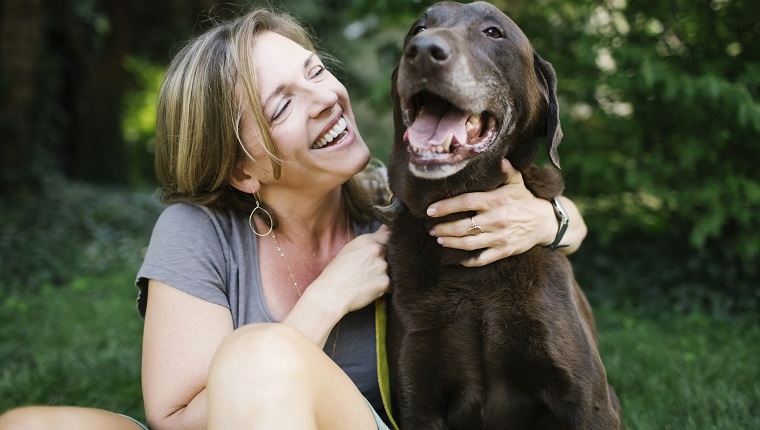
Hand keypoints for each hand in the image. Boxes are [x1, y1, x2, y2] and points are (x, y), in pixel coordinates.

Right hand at [318, 225, 389, 312]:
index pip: (388, 237)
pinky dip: (383, 289)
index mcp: (367, 240)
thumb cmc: (336, 273)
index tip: (383, 254)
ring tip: (366, 282)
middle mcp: (377, 250)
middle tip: (367, 272)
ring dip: (382, 276)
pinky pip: (390, 285)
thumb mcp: (349, 250)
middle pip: (391, 256)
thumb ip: (370, 239)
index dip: (387, 247)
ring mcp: (382, 266)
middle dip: (383, 263)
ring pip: (390, 271)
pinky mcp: (385, 282)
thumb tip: (385, 228)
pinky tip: (369, 290)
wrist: (331, 294)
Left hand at [426, 159, 555, 266]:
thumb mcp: (517, 182)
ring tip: (439, 239)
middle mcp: (497, 220)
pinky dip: (467, 261)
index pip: (465, 203)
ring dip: (450, 242)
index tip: (430, 210)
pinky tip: (457, 258)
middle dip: (443, 228)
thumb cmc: (525, 200)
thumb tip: (498, 157)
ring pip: (468, 243)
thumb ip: (505, 170)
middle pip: (462, 226)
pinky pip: (481, 259)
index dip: (445, 207)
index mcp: (496, 201)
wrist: (545, 222)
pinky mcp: (503, 251)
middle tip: (430, 228)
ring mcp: (500, 237)